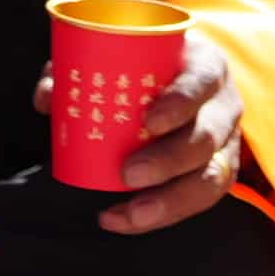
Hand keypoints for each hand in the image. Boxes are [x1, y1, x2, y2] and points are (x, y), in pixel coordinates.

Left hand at [49, 33, 251, 233]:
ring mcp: (226, 143)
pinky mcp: (219, 172)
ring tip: (130, 213)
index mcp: (206, 67)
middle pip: (207, 136)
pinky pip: (200, 201)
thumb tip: (48, 96)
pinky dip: (164, 215)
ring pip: (212, 177)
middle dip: (169, 160)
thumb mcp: (125, 55)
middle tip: (128, 174)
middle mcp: (223, 106)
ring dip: (170, 200)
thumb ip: (82, 66)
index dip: (181, 102)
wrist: (187, 83)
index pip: (203, 81)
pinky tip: (127, 220)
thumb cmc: (151, 66)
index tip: (150, 121)